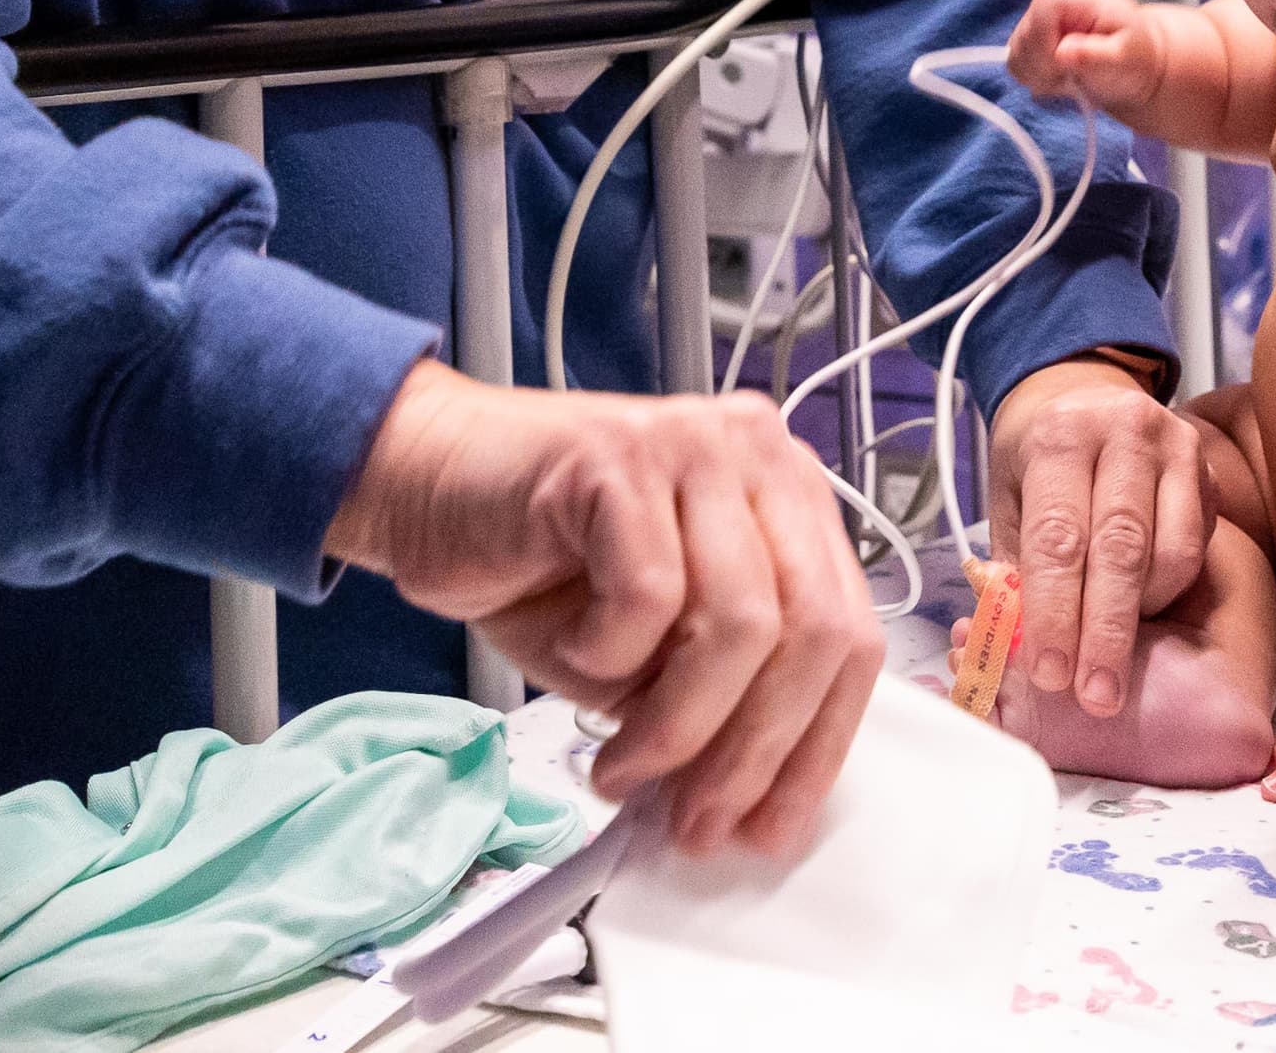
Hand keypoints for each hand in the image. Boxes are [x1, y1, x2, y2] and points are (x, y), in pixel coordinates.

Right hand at [327, 363, 882, 857]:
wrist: (425, 488)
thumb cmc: (539, 568)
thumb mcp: (654, 652)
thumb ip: (717, 698)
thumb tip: (750, 803)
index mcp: (790, 497)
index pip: (850, 636)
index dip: (815, 747)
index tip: (768, 827)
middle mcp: (759, 456)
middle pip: (811, 632)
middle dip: (752, 753)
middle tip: (694, 820)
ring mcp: (694, 447)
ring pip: (737, 624)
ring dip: (676, 725)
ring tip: (620, 764)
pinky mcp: (622, 457)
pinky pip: (650, 595)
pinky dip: (610, 655)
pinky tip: (576, 654)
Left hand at [987, 357, 1206, 717]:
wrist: (1086, 395)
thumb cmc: (1040, 458)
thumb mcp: (1007, 498)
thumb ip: (1013, 565)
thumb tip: (1016, 640)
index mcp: (1060, 435)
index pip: (1059, 537)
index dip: (1055, 613)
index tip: (1050, 673)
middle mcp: (1123, 431)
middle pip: (1120, 549)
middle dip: (1106, 632)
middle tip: (1095, 694)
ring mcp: (1175, 447)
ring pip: (1170, 554)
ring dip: (1141, 616)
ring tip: (1111, 653)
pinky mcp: (1207, 471)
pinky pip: (1194, 549)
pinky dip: (1167, 591)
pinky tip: (1140, 609)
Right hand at [1004, 0, 1164, 118]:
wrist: (1134, 62)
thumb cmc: (1135, 54)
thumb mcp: (1126, 56)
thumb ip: (1095, 54)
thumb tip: (1062, 53)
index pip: (1036, 25)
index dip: (1046, 53)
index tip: (1067, 71)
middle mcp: (1044, 5)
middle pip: (1021, 43)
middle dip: (1046, 71)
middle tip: (1076, 78)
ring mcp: (1034, 24)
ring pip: (1015, 59)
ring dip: (1042, 79)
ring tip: (1072, 79)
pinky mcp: (1028, 44)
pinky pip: (1017, 68)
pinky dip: (1038, 81)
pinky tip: (1062, 80)